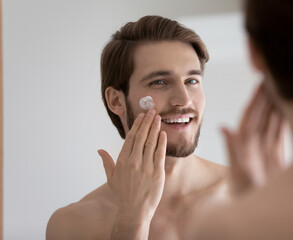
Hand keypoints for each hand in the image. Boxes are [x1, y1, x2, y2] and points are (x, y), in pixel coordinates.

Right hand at [98, 109, 166, 224]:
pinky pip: (159, 154)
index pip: (130, 138)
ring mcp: (145, 167)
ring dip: (155, 128)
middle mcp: (133, 162)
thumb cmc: (122, 194)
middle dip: (147, 122)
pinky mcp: (157, 173)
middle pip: (141, 137)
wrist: (134, 210)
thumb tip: (99, 150)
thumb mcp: (111, 178)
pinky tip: (163, 133)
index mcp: (122, 161)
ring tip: (158, 117)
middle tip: (152, 110)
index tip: (141, 116)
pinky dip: (161, 142)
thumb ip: (106, 162)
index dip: (137, 125)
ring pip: (151, 143)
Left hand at [222, 83, 285, 193]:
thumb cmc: (242, 191)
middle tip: (273, 77)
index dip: (256, 100)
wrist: (249, 206)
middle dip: (266, 97)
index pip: (250, 116)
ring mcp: (264, 148)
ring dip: (276, 105)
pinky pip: (278, 133)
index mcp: (244, 143)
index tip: (261, 83)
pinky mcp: (274, 155)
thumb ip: (233, 149)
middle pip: (261, 115)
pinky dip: (283, 120)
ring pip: (270, 121)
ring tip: (281, 87)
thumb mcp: (239, 171)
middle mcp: (253, 143)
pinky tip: (288, 109)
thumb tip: (223, 127)